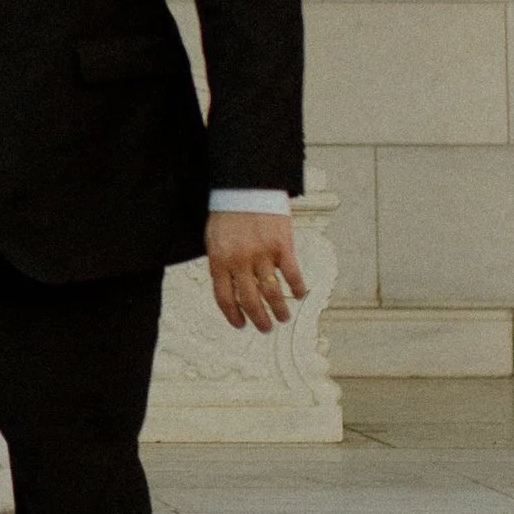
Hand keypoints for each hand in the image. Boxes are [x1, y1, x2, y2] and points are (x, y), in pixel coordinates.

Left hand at [207, 209, 304, 332]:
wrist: (245, 185)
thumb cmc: (228, 210)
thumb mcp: (214, 239)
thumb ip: (221, 263)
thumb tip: (229, 288)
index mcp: (219, 260)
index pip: (224, 298)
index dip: (233, 315)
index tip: (241, 325)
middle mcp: (240, 261)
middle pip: (250, 300)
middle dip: (258, 319)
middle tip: (265, 328)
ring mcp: (262, 254)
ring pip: (272, 292)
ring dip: (279, 309)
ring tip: (283, 317)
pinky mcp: (282, 245)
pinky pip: (292, 274)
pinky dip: (297, 287)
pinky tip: (299, 294)